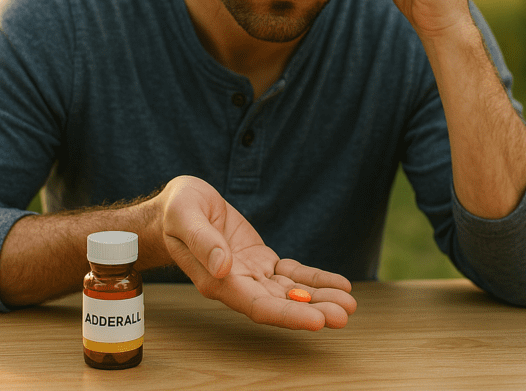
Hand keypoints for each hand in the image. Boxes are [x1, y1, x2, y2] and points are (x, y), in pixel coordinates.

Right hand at [150, 176, 355, 330]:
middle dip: (312, 310)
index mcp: (216, 281)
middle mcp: (236, 284)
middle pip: (279, 303)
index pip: (256, 305)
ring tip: (348, 304)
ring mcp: (251, 274)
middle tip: (344, 315)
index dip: (288, 313)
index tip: (316, 320)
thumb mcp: (184, 215)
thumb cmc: (176, 210)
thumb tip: (224, 268)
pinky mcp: (261, 261)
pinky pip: (292, 273)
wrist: (178, 204)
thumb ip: (203, 242)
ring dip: (319, 298)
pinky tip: (339, 285)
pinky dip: (315, 279)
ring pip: (290, 291)